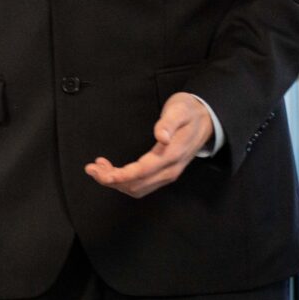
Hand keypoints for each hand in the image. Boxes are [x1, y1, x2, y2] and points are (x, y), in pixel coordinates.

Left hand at [85, 92, 211, 197]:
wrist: (207, 119)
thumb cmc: (189, 112)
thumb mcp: (180, 110)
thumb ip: (168, 123)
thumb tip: (160, 136)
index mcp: (172, 154)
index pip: (143, 171)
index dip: (121, 175)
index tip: (103, 173)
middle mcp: (170, 169)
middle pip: (137, 185)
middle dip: (112, 180)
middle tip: (91, 169)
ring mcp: (168, 174)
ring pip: (138, 188)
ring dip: (116, 182)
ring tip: (97, 169)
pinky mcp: (164, 173)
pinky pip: (142, 184)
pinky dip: (124, 181)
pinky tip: (112, 170)